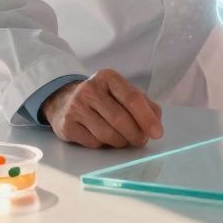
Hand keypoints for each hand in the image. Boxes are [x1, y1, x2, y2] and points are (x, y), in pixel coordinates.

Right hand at [40, 69, 163, 148]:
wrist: (65, 101)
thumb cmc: (103, 99)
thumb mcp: (122, 93)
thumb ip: (144, 105)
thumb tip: (156, 124)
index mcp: (108, 77)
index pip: (132, 98)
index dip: (147, 118)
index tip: (157, 133)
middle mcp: (90, 89)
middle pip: (120, 118)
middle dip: (136, 134)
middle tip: (142, 140)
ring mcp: (76, 107)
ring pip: (107, 134)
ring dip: (121, 142)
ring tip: (125, 139)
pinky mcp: (67, 125)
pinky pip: (94, 142)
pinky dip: (105, 145)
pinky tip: (106, 138)